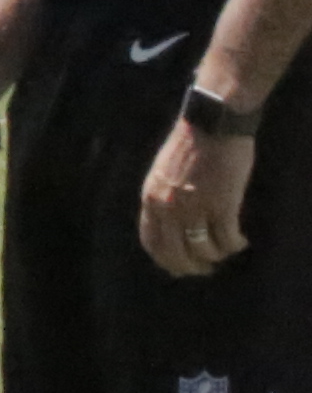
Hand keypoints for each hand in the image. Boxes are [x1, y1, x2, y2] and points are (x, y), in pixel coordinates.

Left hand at [146, 117, 257, 274]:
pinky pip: (228, 239)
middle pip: (177, 254)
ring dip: (218, 255)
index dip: (167, 260)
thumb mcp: (162, 174)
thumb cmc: (189, 146)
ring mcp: (195, 207)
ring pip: (205, 250)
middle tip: (207, 269)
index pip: (152, 242)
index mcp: (151, 198)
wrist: (211, 124)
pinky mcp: (222, 205)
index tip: (179, 268)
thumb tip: (170, 229)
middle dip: (193, 267)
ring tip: (227, 249)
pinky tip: (241, 241)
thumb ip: (162, 200)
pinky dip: (236, 244)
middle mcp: (169, 207)